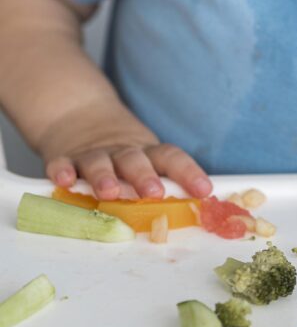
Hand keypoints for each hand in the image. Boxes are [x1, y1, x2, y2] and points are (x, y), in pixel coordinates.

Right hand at [38, 103, 212, 200]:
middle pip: (135, 159)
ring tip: (109, 192)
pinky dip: (63, 171)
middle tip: (154, 192)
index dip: (189, 172)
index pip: (171, 158)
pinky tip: (65, 181)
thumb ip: (165, 182)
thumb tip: (198, 210)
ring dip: (105, 176)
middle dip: (145, 176)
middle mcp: (122, 152)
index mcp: (146, 153)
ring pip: (99, 162)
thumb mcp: (146, 160)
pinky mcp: (64, 157)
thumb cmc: (122, 154)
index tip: (204, 190)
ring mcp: (92, 154)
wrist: (80, 116)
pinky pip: (62, 163)